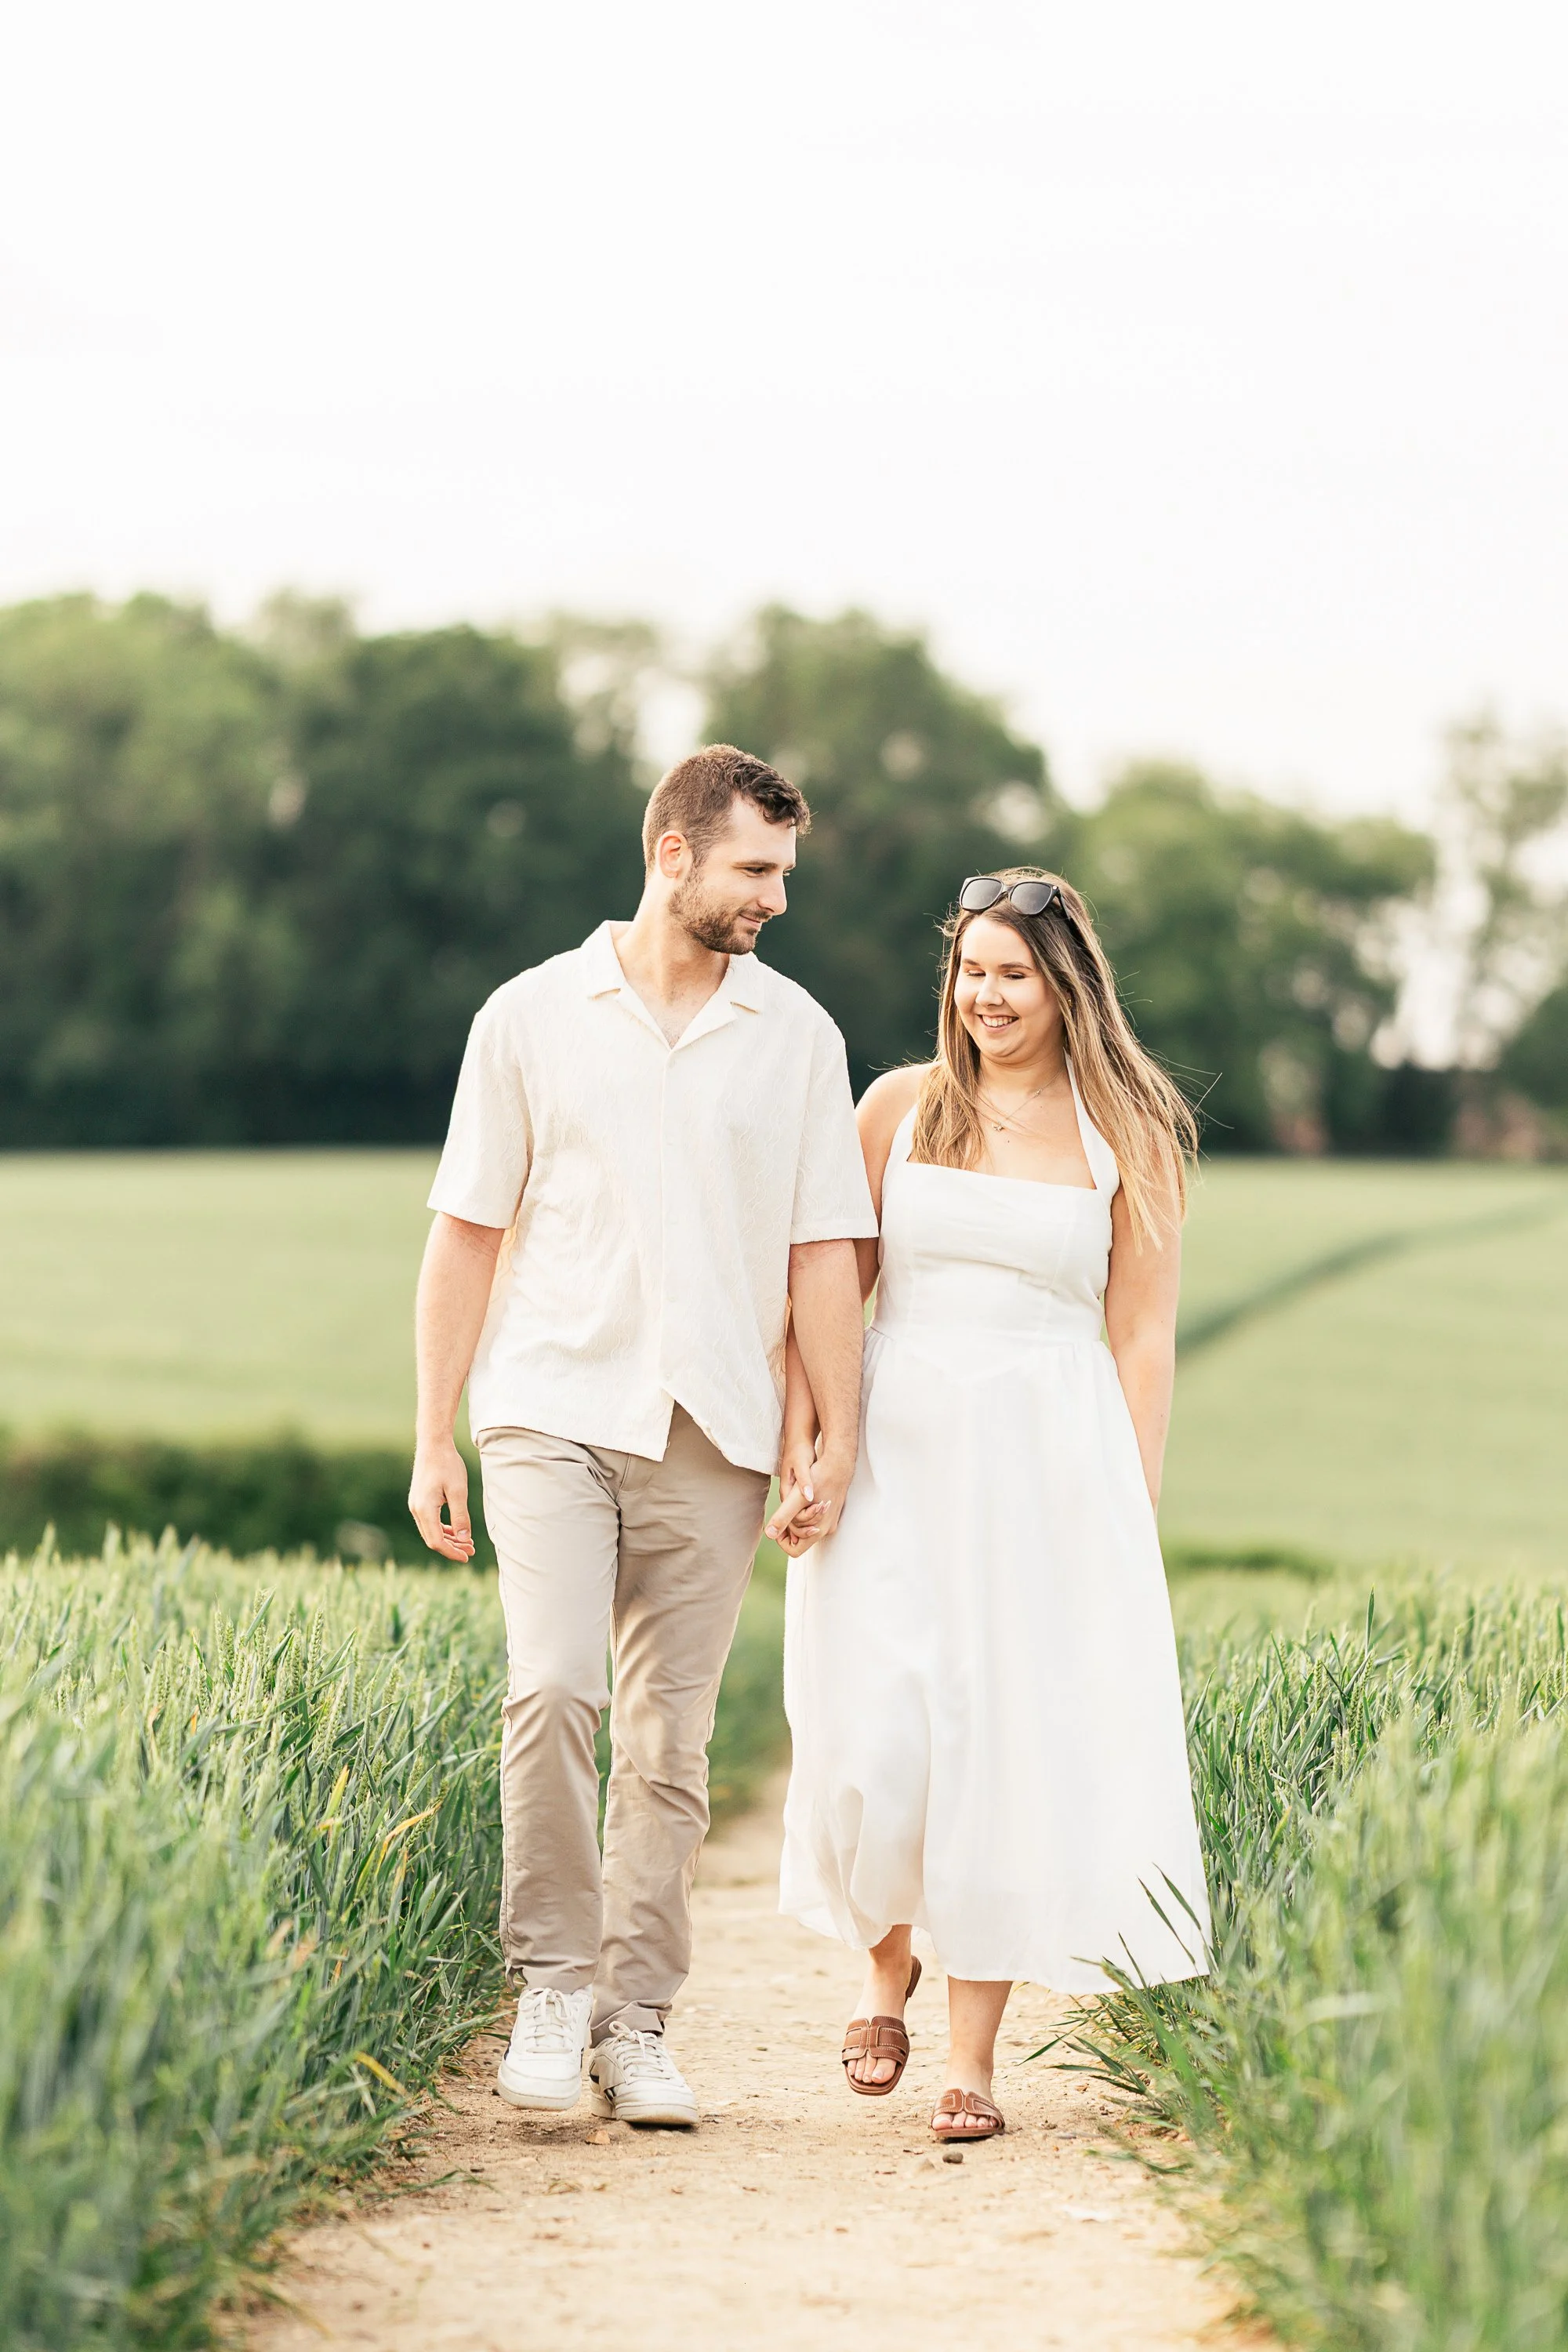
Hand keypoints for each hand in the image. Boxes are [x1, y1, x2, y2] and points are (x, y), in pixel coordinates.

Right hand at [408, 1437, 476, 1561]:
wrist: (433, 1445)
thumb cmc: (447, 1464)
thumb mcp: (459, 1491)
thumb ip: (461, 1516)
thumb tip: (464, 1539)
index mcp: (424, 1509)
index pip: (436, 1541)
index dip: (452, 1552)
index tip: (467, 1557)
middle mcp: (417, 1510)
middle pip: (432, 1539)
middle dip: (452, 1548)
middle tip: (471, 1551)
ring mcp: (416, 1505)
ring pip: (431, 1532)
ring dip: (449, 1539)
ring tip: (468, 1543)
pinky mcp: (420, 1501)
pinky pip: (430, 1522)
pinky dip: (443, 1529)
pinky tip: (457, 1531)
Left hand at [767, 1443, 854, 1555]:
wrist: (839, 1463)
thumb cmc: (819, 1479)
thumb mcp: (796, 1498)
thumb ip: (783, 1517)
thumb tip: (768, 1534)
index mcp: (818, 1531)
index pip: (795, 1551)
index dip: (782, 1541)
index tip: (778, 1523)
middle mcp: (826, 1529)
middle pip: (800, 1538)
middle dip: (789, 1524)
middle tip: (785, 1506)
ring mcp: (830, 1520)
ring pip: (807, 1527)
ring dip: (797, 1516)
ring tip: (794, 1499)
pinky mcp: (831, 1511)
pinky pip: (814, 1518)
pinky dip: (805, 1510)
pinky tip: (802, 1496)